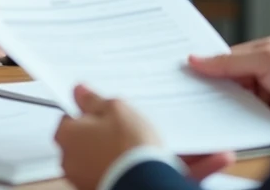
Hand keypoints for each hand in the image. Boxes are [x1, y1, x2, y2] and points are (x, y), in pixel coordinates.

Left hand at [54, 85, 232, 189]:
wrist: (146, 183)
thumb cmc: (128, 146)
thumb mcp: (115, 108)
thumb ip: (95, 100)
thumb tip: (79, 91)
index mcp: (68, 136)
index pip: (73, 118)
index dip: (91, 111)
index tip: (107, 107)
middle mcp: (74, 161)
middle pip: (94, 139)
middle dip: (115, 132)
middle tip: (136, 122)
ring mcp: (91, 178)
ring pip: (121, 158)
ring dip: (145, 150)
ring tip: (174, 142)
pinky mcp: (115, 187)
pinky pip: (143, 172)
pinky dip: (165, 167)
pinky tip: (201, 158)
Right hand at [188, 37, 269, 123]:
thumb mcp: (265, 59)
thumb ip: (229, 61)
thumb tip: (196, 58)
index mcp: (262, 55)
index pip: (226, 62)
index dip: (206, 69)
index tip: (185, 76)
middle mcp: (266, 76)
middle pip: (231, 86)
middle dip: (216, 92)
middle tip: (191, 98)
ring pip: (240, 107)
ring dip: (231, 111)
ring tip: (209, 114)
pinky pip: (253, 124)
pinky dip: (244, 126)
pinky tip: (232, 127)